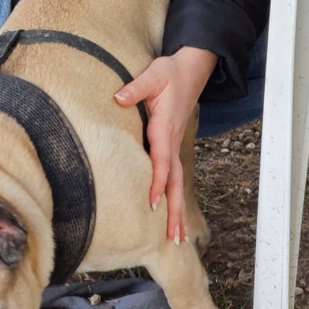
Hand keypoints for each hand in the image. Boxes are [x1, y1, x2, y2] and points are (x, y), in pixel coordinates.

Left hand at [113, 46, 216, 242]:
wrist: (191, 69)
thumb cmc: (170, 73)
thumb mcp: (154, 74)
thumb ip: (136, 87)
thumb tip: (117, 98)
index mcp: (165, 127)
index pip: (162, 161)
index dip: (157, 183)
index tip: (152, 205)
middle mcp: (172, 141)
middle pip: (175, 182)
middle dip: (174, 211)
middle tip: (174, 239)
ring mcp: (175, 145)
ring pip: (177, 183)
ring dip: (177, 210)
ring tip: (178, 238)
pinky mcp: (172, 144)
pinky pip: (175, 175)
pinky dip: (175, 196)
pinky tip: (172, 213)